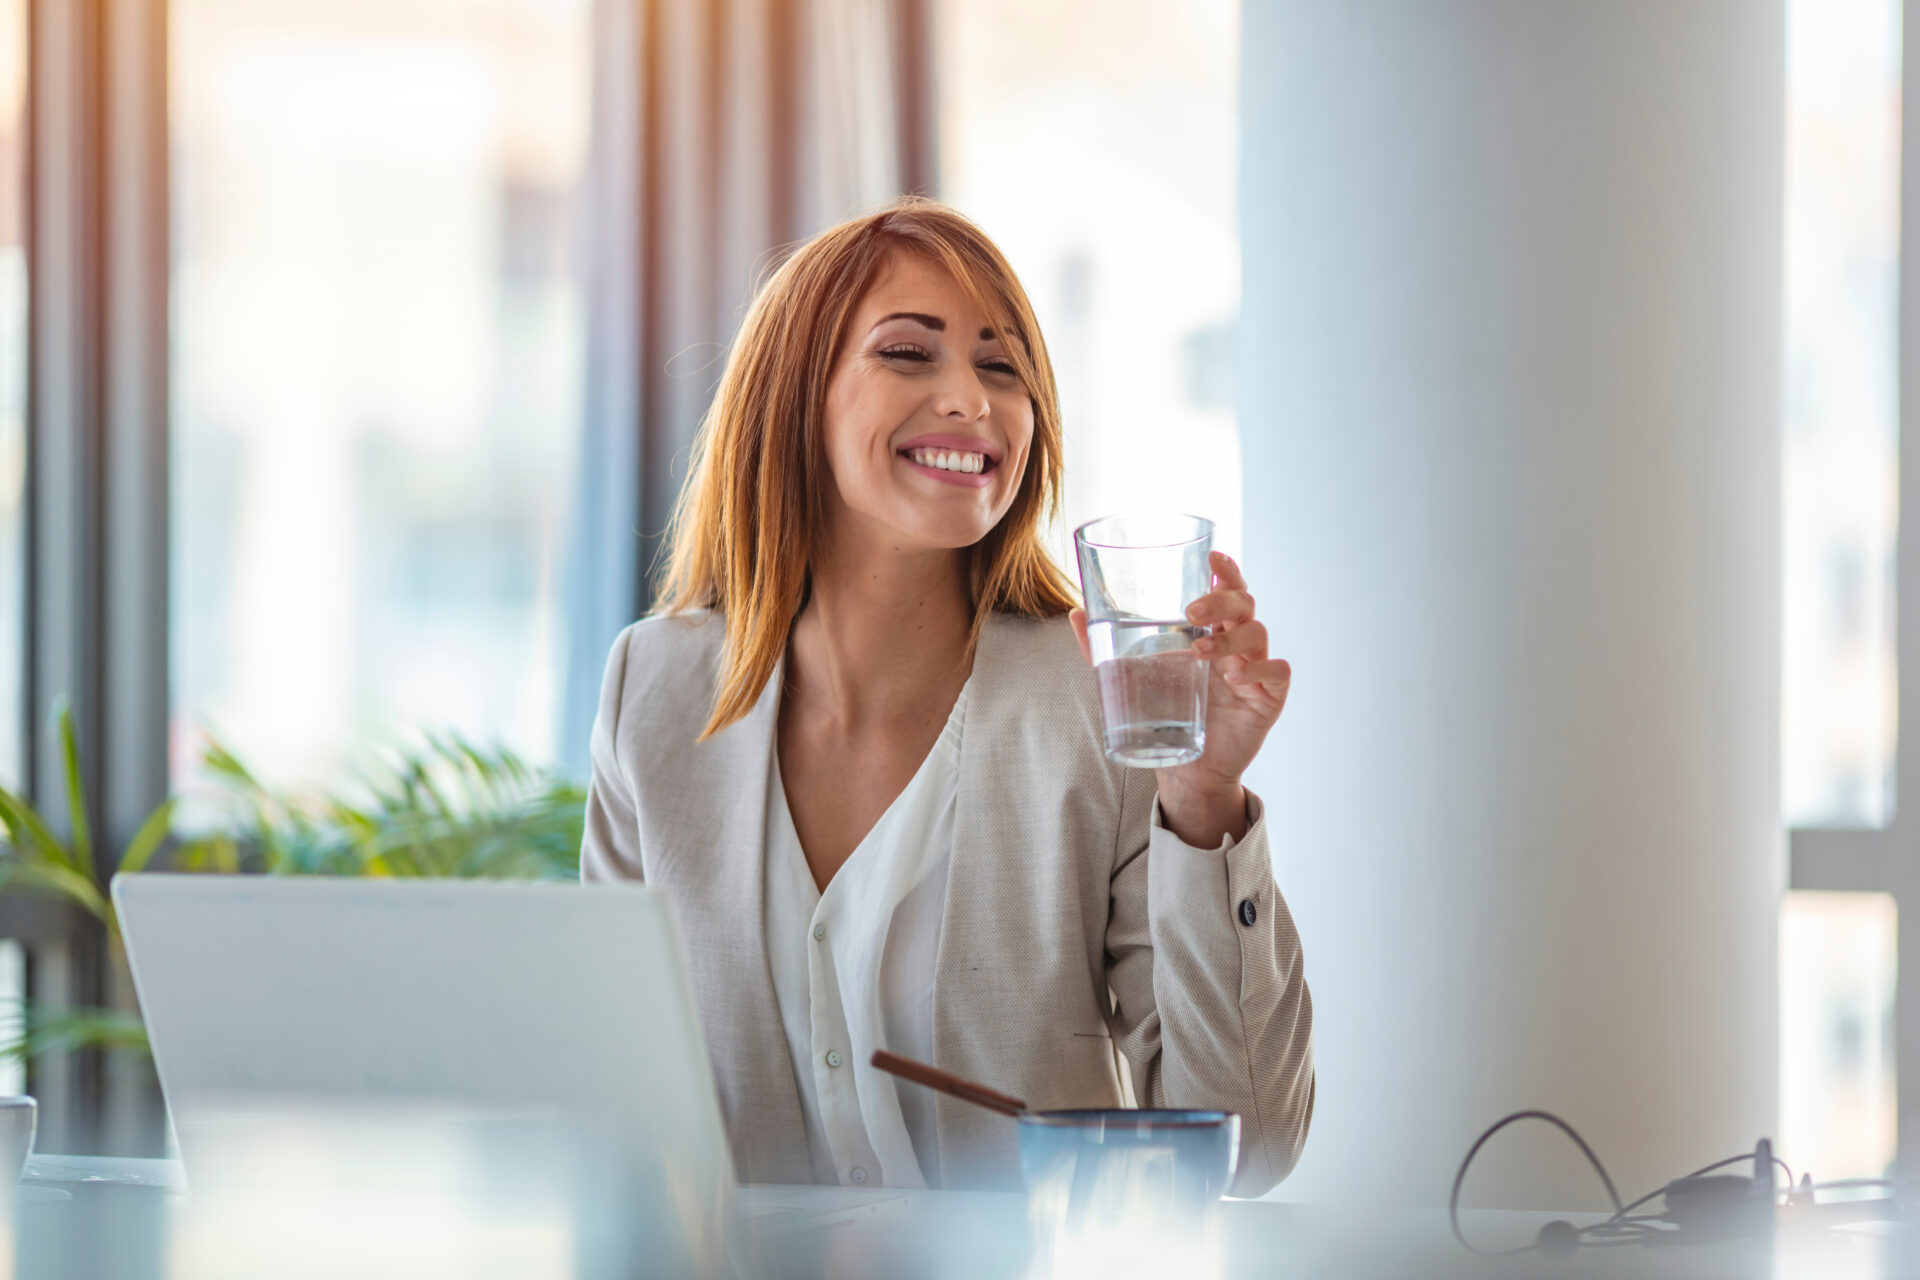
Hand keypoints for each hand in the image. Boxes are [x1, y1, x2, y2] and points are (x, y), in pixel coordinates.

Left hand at [1071, 551, 1290, 847]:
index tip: (1213, 558)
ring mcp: (1255, 669)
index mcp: (1212, 631)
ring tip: (1202, 653)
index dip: (1226, 571)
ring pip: (1258, 634)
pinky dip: (1260, 668)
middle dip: (1221, 600)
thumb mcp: (1133, 677)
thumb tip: (1075, 613)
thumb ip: (1104, 648)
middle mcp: (1237, 645)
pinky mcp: (1268, 697)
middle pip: (1244, 605)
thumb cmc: (1167, 715)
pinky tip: (1238, 677)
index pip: (1227, 590)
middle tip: (1192, 611)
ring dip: (1231, 639)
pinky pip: (1278, 672)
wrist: (1188, 769)